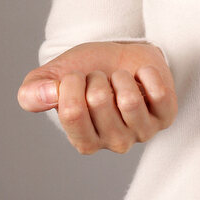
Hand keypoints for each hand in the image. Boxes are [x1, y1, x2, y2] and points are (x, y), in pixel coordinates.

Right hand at [17, 41, 177, 154]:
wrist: (121, 56)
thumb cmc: (86, 71)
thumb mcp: (52, 78)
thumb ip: (33, 93)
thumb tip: (49, 94)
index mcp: (84, 141)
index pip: (71, 112)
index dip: (70, 83)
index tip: (75, 78)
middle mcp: (114, 143)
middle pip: (99, 100)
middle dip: (96, 77)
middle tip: (101, 79)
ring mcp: (142, 131)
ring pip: (129, 99)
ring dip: (121, 76)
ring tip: (120, 79)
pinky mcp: (166, 116)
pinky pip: (158, 93)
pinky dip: (147, 74)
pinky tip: (141, 77)